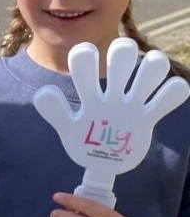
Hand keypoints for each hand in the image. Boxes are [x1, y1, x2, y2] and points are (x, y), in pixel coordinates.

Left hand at [34, 39, 189, 179]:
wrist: (101, 163)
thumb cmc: (82, 140)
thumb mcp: (67, 128)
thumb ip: (56, 112)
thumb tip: (44, 91)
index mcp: (89, 92)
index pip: (85, 62)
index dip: (85, 55)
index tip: (84, 55)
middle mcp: (112, 92)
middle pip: (122, 56)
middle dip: (123, 53)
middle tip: (119, 64)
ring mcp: (132, 104)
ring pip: (149, 72)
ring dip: (152, 67)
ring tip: (147, 77)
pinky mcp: (148, 118)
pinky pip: (165, 99)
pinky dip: (173, 92)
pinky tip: (171, 91)